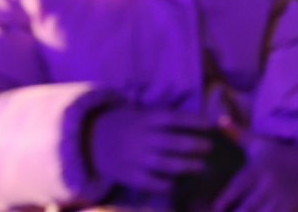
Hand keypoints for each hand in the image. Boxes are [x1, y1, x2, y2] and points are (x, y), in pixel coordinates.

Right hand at [88, 106, 213, 192]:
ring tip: (200, 166)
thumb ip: (160, 116)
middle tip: (209, 147)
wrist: (87, 141)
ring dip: (187, 165)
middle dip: (195, 145)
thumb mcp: (138, 112)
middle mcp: (143, 138)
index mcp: (145, 119)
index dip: (194, 121)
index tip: (211, 124)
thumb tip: (191, 118)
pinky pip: (151, 183)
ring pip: (167, 164)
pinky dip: (165, 184)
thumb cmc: (120, 124)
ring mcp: (136, 158)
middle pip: (175, 142)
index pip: (175, 118)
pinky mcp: (129, 175)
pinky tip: (175, 183)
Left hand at [213, 136, 297, 211]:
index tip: (215, 207)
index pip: (239, 185)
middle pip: (249, 206)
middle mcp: (269, 185)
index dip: (226, 198)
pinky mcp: (287, 209)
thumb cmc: (274, 153)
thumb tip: (219, 120)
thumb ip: (238, 133)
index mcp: (259, 169)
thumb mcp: (258, 142)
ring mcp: (280, 199)